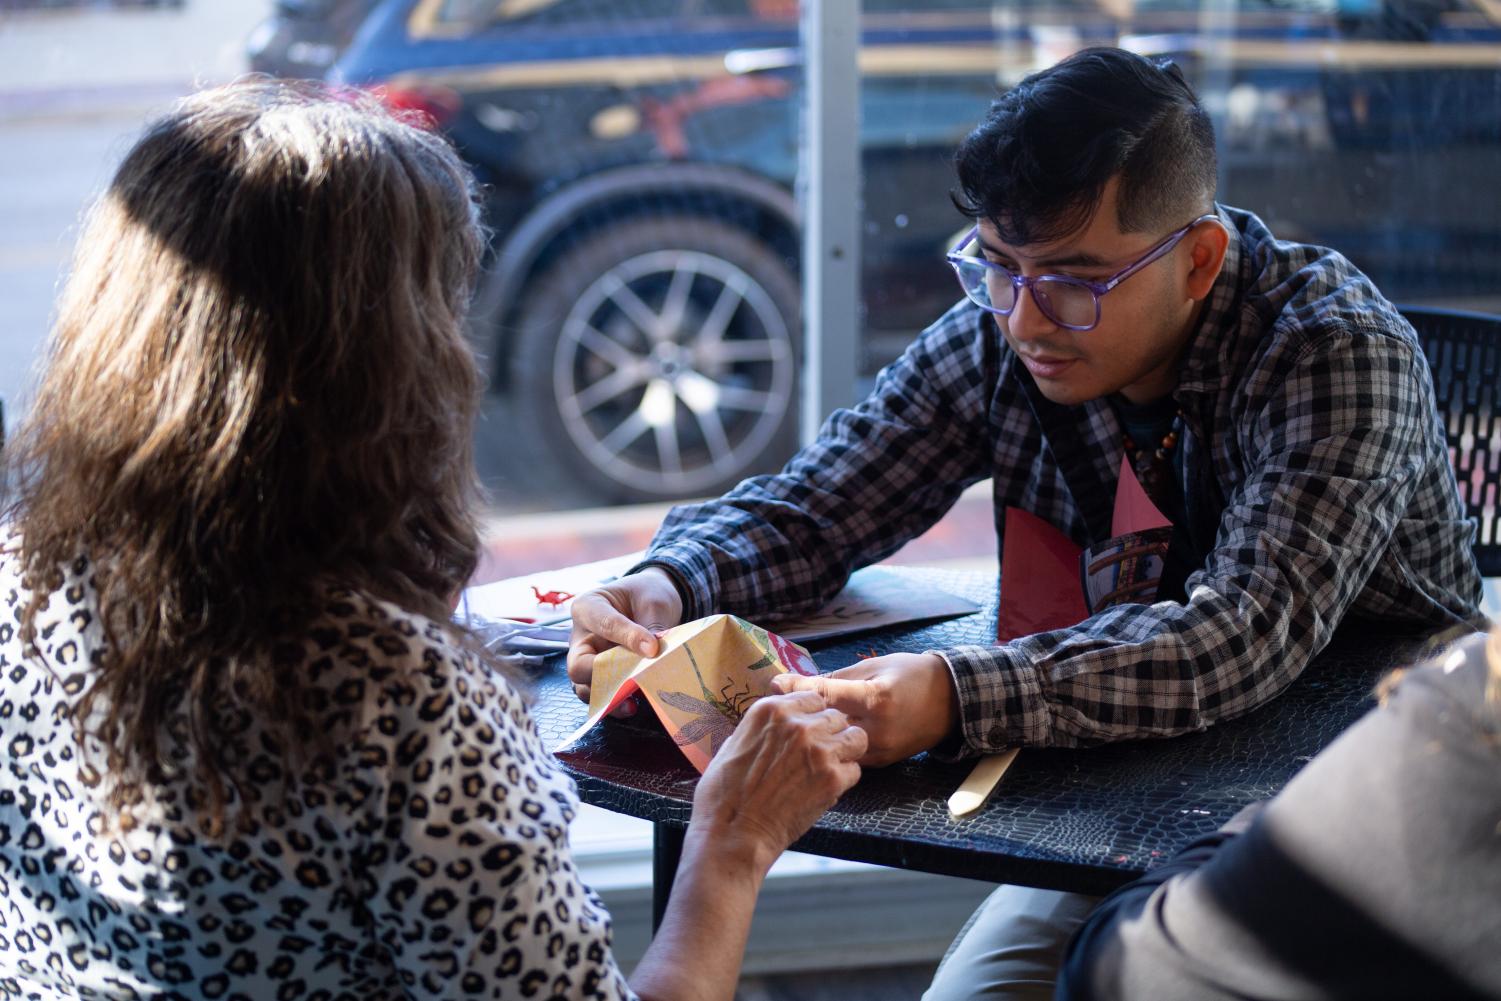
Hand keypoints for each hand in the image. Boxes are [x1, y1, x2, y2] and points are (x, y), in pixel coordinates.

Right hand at [566, 568, 683, 703]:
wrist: (650, 601)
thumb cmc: (647, 594)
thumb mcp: (653, 603)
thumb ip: (652, 627)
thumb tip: (654, 655)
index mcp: (588, 606)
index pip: (602, 624)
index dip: (628, 637)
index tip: (652, 647)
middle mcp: (581, 636)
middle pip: (578, 665)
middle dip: (604, 677)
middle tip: (633, 679)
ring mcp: (587, 659)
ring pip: (583, 687)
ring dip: (608, 696)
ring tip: (632, 701)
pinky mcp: (599, 676)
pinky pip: (599, 696)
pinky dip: (613, 704)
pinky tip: (632, 704)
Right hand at [689, 690, 866, 872]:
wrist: (733, 834)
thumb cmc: (725, 795)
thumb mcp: (733, 745)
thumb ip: (760, 728)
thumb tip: (774, 725)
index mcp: (771, 710)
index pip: (813, 698)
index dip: (813, 717)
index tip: (807, 733)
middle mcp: (798, 724)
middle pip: (837, 717)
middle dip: (831, 735)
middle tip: (817, 757)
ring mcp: (818, 750)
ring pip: (855, 739)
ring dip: (845, 753)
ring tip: (828, 770)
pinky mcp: (832, 778)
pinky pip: (855, 770)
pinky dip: (843, 782)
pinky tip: (822, 791)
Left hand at [769, 652, 959, 766]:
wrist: (951, 702)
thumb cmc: (911, 675)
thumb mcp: (873, 667)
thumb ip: (835, 679)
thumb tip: (794, 683)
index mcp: (876, 698)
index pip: (826, 694)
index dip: (797, 688)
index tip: (774, 683)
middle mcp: (877, 729)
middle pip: (824, 724)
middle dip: (800, 714)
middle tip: (776, 704)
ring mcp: (880, 750)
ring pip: (833, 744)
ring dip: (814, 733)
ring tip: (793, 722)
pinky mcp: (882, 763)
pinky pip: (846, 755)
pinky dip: (831, 745)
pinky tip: (817, 736)